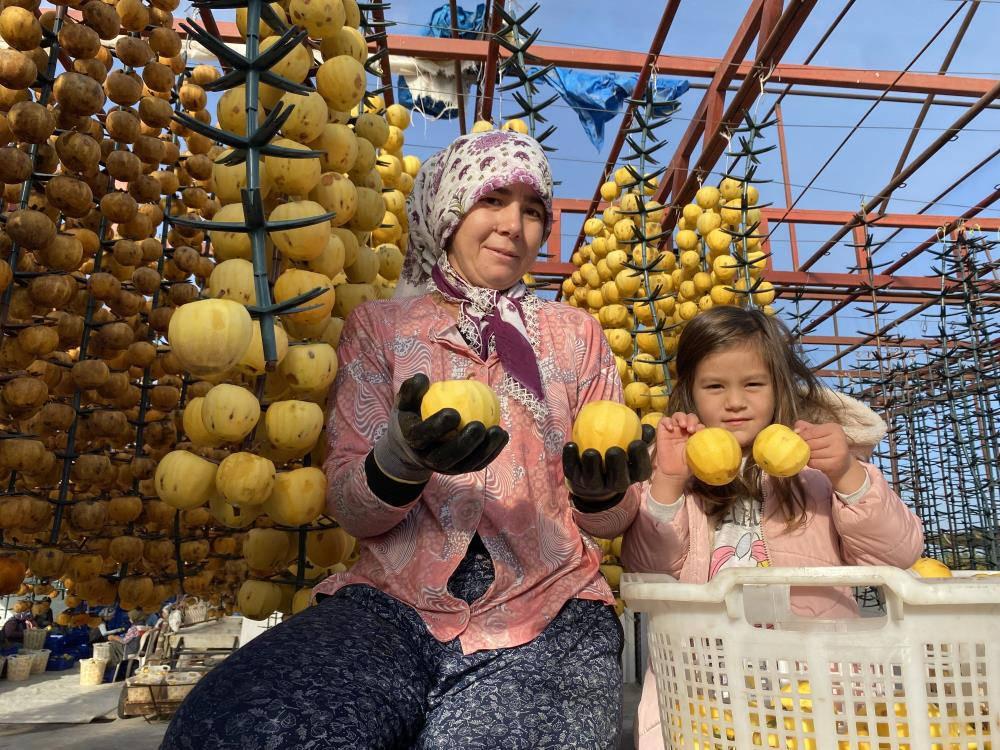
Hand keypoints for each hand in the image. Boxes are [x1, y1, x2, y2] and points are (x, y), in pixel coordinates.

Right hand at [373, 373, 509, 480]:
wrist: (415, 442)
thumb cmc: (414, 413)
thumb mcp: (407, 400)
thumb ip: (411, 389)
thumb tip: (423, 378)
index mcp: (412, 441)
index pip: (421, 436)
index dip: (437, 427)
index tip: (454, 413)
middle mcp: (427, 459)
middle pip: (444, 457)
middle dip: (463, 444)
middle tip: (479, 426)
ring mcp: (445, 467)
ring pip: (465, 464)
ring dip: (483, 450)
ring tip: (498, 432)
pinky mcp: (461, 469)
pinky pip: (478, 463)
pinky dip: (492, 452)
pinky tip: (503, 435)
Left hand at [562, 423, 654, 503]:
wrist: (593, 476)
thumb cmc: (618, 454)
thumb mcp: (630, 446)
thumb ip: (640, 436)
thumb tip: (648, 426)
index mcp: (632, 476)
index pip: (641, 471)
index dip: (640, 459)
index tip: (636, 442)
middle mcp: (615, 484)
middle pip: (619, 481)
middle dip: (617, 467)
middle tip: (614, 450)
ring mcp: (594, 485)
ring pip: (594, 480)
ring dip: (592, 466)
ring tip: (591, 452)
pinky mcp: (576, 480)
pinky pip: (573, 471)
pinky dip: (570, 459)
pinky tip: (570, 444)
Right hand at [650, 412, 703, 503]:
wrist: (674, 473)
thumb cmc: (688, 465)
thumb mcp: (700, 456)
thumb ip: (706, 448)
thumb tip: (718, 444)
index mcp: (694, 434)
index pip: (698, 424)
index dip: (700, 426)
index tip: (700, 432)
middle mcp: (684, 430)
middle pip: (689, 417)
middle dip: (692, 420)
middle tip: (691, 429)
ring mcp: (673, 430)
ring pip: (677, 415)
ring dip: (681, 418)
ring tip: (683, 425)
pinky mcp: (663, 431)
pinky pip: (664, 421)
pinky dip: (667, 421)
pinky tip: (671, 428)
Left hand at [794, 420, 865, 492]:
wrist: (843, 464)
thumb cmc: (827, 446)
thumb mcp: (819, 433)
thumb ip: (806, 428)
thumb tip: (796, 430)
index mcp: (834, 427)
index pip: (810, 432)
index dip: (802, 438)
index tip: (801, 441)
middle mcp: (838, 437)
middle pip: (810, 443)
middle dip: (805, 448)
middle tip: (808, 450)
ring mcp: (838, 451)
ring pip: (811, 454)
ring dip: (808, 456)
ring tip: (813, 456)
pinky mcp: (836, 463)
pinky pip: (814, 463)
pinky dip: (811, 463)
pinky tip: (816, 462)